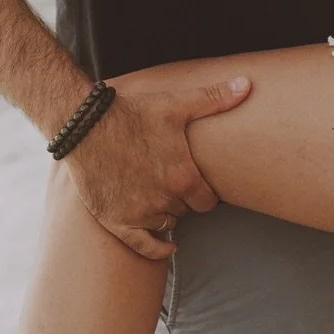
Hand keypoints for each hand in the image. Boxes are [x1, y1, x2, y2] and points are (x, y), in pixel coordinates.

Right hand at [63, 71, 250, 257]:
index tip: (200, 186)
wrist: (86, 126)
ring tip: (161, 197)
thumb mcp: (176, 104)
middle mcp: (164, 200)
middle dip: (184, 200)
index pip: (207, 201)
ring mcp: (140, 213)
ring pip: (166, 224)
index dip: (205, 193)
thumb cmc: (133, 113)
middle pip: (186, 211)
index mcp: (183, 177)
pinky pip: (143, 246)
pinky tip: (166, 247)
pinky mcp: (117, 220)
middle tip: (175, 186)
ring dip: (167, 214)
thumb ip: (215, 98)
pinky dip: (156, 249)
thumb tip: (246, 85)